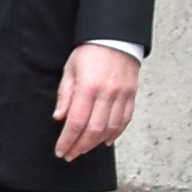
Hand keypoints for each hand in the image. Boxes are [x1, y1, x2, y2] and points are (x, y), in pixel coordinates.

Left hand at [51, 44, 141, 161]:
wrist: (115, 37)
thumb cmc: (90, 51)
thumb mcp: (70, 69)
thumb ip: (65, 95)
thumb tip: (59, 118)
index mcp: (88, 86)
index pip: (76, 121)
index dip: (68, 140)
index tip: (61, 150)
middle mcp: (107, 93)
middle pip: (93, 130)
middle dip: (80, 146)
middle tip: (70, 155)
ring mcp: (122, 95)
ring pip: (110, 128)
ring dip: (96, 143)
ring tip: (84, 149)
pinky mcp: (132, 95)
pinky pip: (125, 120)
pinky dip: (115, 133)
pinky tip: (105, 140)